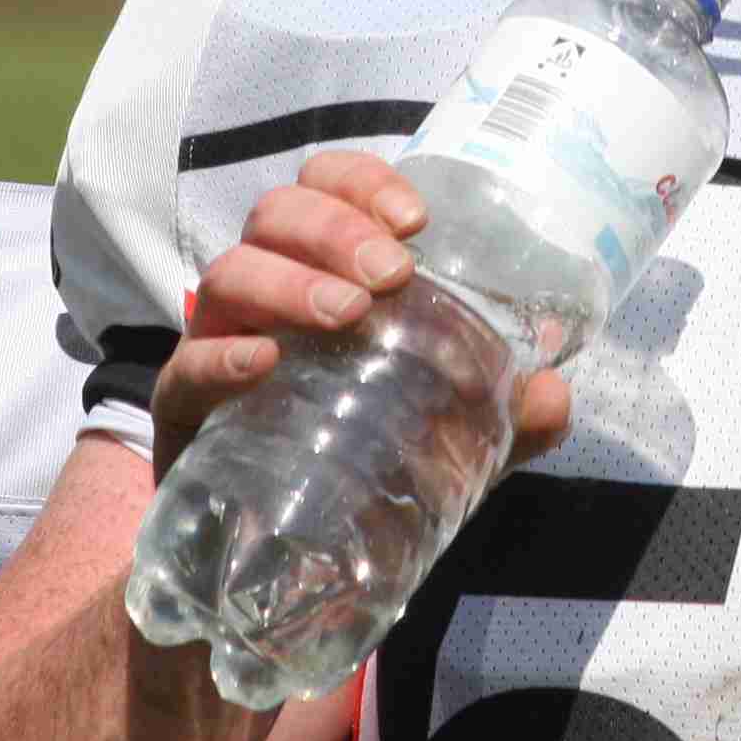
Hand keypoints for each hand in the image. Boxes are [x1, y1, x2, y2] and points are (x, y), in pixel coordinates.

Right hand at [152, 149, 574, 479]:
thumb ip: (503, 414)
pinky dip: (223, 355)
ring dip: (287, 280)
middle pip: (276, 213)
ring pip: (228, 272)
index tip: (417, 220)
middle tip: (389, 275)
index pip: (326, 186)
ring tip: (344, 312)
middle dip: (334, 228)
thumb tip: (554, 392)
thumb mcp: (445, 436)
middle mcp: (264, 294)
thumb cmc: (356, 459)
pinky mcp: (186, 410)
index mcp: (320, 273)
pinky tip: (265, 363)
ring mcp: (218, 346)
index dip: (364, 183)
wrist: (269, 557)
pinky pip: (187, 367)